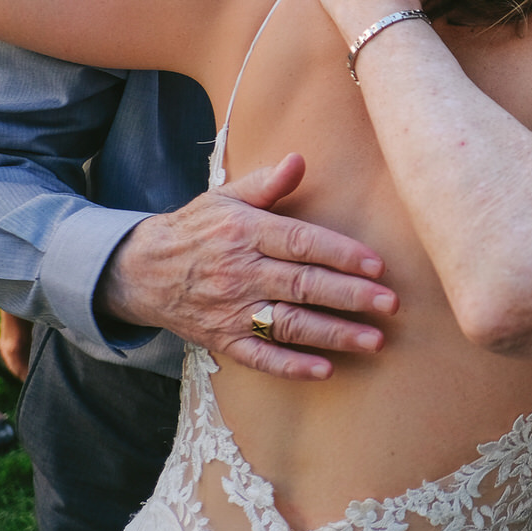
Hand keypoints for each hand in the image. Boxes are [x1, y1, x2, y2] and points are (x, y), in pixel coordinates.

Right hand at [96, 154, 398, 379]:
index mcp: (246, 233)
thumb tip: (300, 159)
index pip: (301, 243)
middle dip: (350, 296)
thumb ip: (267, 183)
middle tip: (390, 304)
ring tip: (373, 340)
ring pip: (288, 324)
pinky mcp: (223, 340)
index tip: (377, 265)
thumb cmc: (197, 230)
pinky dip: (291, 366)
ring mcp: (232, 310)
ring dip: (333, 334)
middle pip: (303, 286)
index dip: (341, 254)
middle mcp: (241, 273)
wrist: (141, 271)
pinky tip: (324, 370)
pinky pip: (260, 357)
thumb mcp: (226, 198)